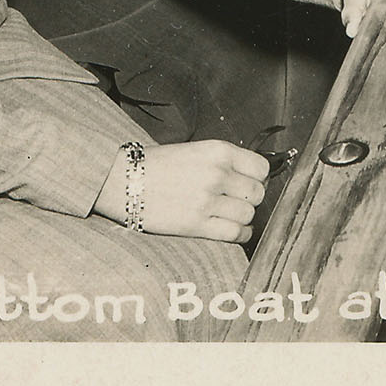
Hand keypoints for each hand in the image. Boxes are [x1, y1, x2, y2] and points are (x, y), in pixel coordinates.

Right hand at [96, 139, 268, 243]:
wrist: (124, 180)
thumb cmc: (159, 165)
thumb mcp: (197, 151)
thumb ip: (225, 162)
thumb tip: (254, 177)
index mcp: (219, 152)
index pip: (261, 168)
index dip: (259, 178)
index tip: (250, 183)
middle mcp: (217, 174)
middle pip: (257, 194)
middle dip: (251, 199)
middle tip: (239, 201)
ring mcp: (207, 200)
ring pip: (247, 215)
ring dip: (243, 217)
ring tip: (231, 215)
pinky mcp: (196, 224)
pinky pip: (234, 234)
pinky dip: (240, 235)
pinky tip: (234, 231)